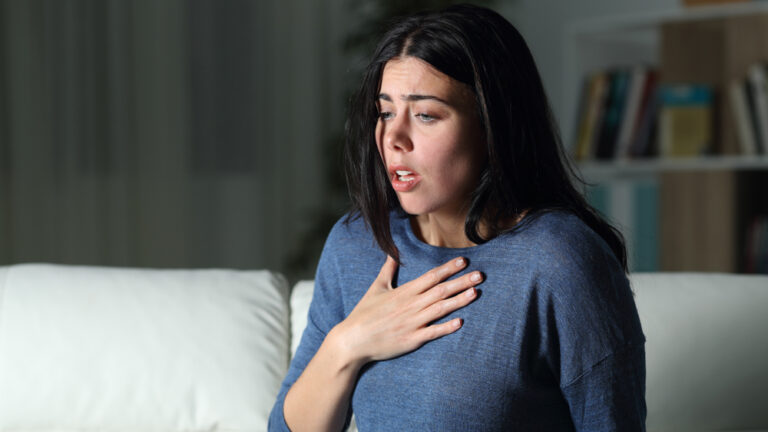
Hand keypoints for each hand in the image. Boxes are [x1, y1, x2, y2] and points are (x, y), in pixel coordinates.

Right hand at [332, 256, 481, 366]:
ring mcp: (412, 323)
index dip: (448, 269)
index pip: (430, 277)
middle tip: (480, 275)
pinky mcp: (412, 339)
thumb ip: (388, 270)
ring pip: (440, 309)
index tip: (464, 262)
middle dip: (461, 282)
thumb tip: (393, 253)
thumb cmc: (364, 314)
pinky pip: (432, 332)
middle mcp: (411, 306)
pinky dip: (446, 327)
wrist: (353, 340)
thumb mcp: (376, 288)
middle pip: (440, 291)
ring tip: (475, 292)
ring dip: (459, 301)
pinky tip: (460, 322)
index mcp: (404, 292)